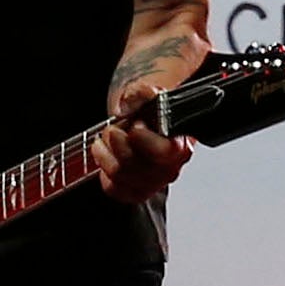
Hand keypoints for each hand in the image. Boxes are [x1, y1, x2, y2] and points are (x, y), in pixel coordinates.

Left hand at [92, 79, 193, 204]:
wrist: (143, 121)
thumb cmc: (148, 111)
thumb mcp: (146, 93)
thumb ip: (141, 93)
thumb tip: (128, 106)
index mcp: (180, 145)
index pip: (164, 152)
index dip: (143, 139)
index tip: (134, 125)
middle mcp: (169, 168)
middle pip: (137, 166)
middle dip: (117, 143)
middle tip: (113, 129)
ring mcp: (152, 184)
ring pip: (121, 177)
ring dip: (105, 155)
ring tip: (105, 140)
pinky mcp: (136, 193)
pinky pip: (114, 190)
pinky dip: (104, 172)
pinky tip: (107, 157)